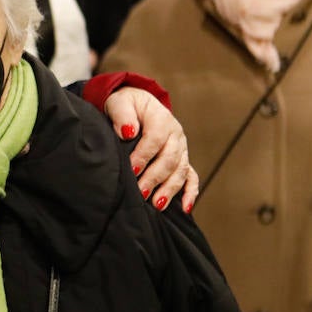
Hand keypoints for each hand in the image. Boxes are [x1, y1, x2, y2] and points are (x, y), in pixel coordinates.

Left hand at [105, 87, 198, 212]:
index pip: (156, 139)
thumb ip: (123, 115)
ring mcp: (181, 148)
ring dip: (169, 189)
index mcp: (161, 119)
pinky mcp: (182, 159)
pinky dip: (191, 192)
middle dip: (155, 177)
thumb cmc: (126, 106)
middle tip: (141, 192)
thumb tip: (128, 132)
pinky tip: (186, 208)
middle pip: (169, 158)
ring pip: (180, 171)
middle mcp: (175, 135)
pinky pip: (191, 177)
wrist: (137, 106)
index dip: (144, 155)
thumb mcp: (120, 103)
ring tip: (157, 204)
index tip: (132, 170)